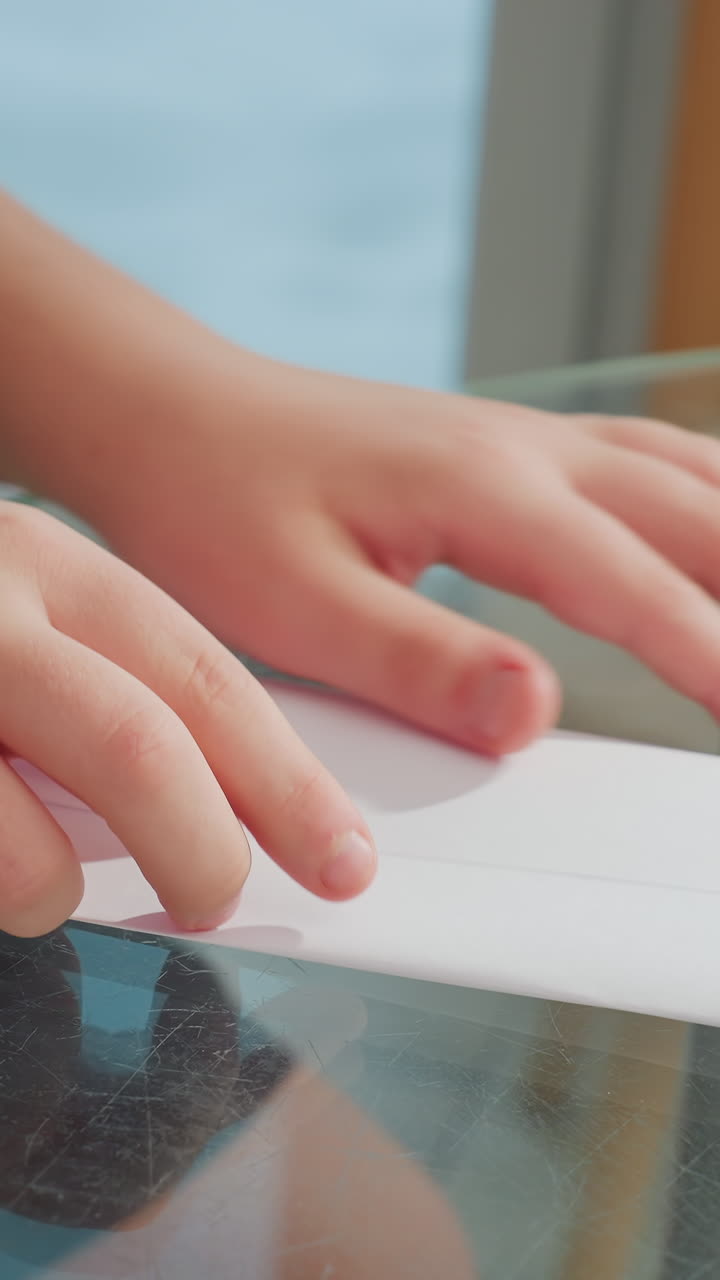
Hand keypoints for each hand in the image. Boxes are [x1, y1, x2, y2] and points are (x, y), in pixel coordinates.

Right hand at [0, 501, 375, 936]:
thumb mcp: (36, 628)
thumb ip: (120, 693)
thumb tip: (238, 810)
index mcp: (52, 568)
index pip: (206, 680)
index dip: (287, 782)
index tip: (345, 859)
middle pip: (137, 749)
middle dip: (204, 852)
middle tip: (218, 898)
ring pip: (27, 852)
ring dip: (57, 893)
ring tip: (48, 883)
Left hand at [83, 359, 719, 755]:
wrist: (170, 415)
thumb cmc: (214, 502)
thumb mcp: (298, 606)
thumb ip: (421, 661)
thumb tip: (535, 714)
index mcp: (481, 490)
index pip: (631, 581)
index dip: (711, 654)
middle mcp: (523, 448)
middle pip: (694, 513)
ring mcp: (523, 435)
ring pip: (684, 475)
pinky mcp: (509, 445)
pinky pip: (646, 458)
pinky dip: (709, 495)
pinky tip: (715, 526)